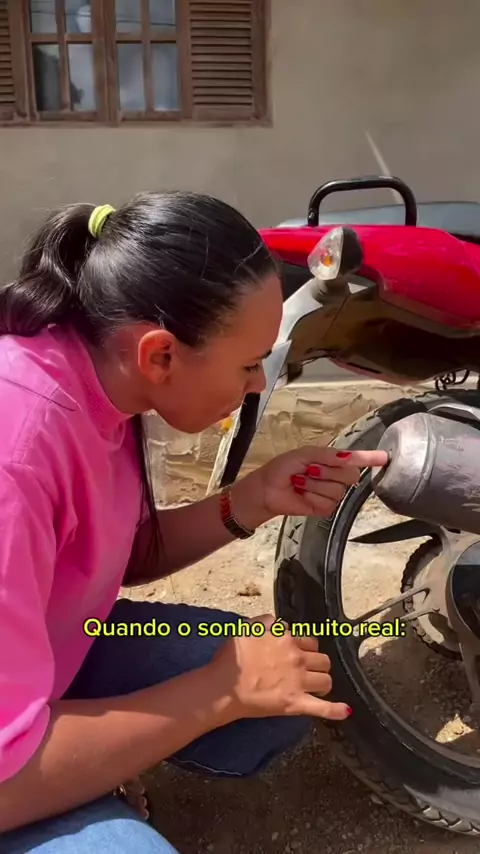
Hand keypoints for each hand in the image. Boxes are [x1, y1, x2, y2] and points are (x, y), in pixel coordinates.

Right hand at [207, 614, 349, 720]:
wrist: (224, 685)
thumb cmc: (231, 657)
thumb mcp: (247, 627)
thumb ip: (266, 622)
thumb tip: (279, 624)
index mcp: (286, 639)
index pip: (308, 641)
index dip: (304, 648)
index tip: (296, 655)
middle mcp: (297, 657)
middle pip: (322, 659)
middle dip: (317, 664)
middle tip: (306, 671)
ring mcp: (299, 681)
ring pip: (326, 680)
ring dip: (322, 682)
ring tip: (314, 687)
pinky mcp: (296, 703)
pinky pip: (322, 708)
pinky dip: (335, 710)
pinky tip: (345, 711)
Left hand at [232, 445, 388, 525]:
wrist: (267, 488)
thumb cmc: (283, 467)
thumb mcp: (305, 454)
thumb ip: (328, 455)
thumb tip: (349, 457)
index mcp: (332, 461)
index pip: (357, 460)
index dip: (371, 459)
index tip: (386, 457)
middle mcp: (336, 477)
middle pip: (351, 476)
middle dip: (328, 471)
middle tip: (310, 470)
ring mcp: (332, 495)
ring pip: (338, 490)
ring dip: (315, 484)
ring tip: (301, 482)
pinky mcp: (325, 510)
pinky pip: (329, 503)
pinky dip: (312, 496)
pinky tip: (302, 494)